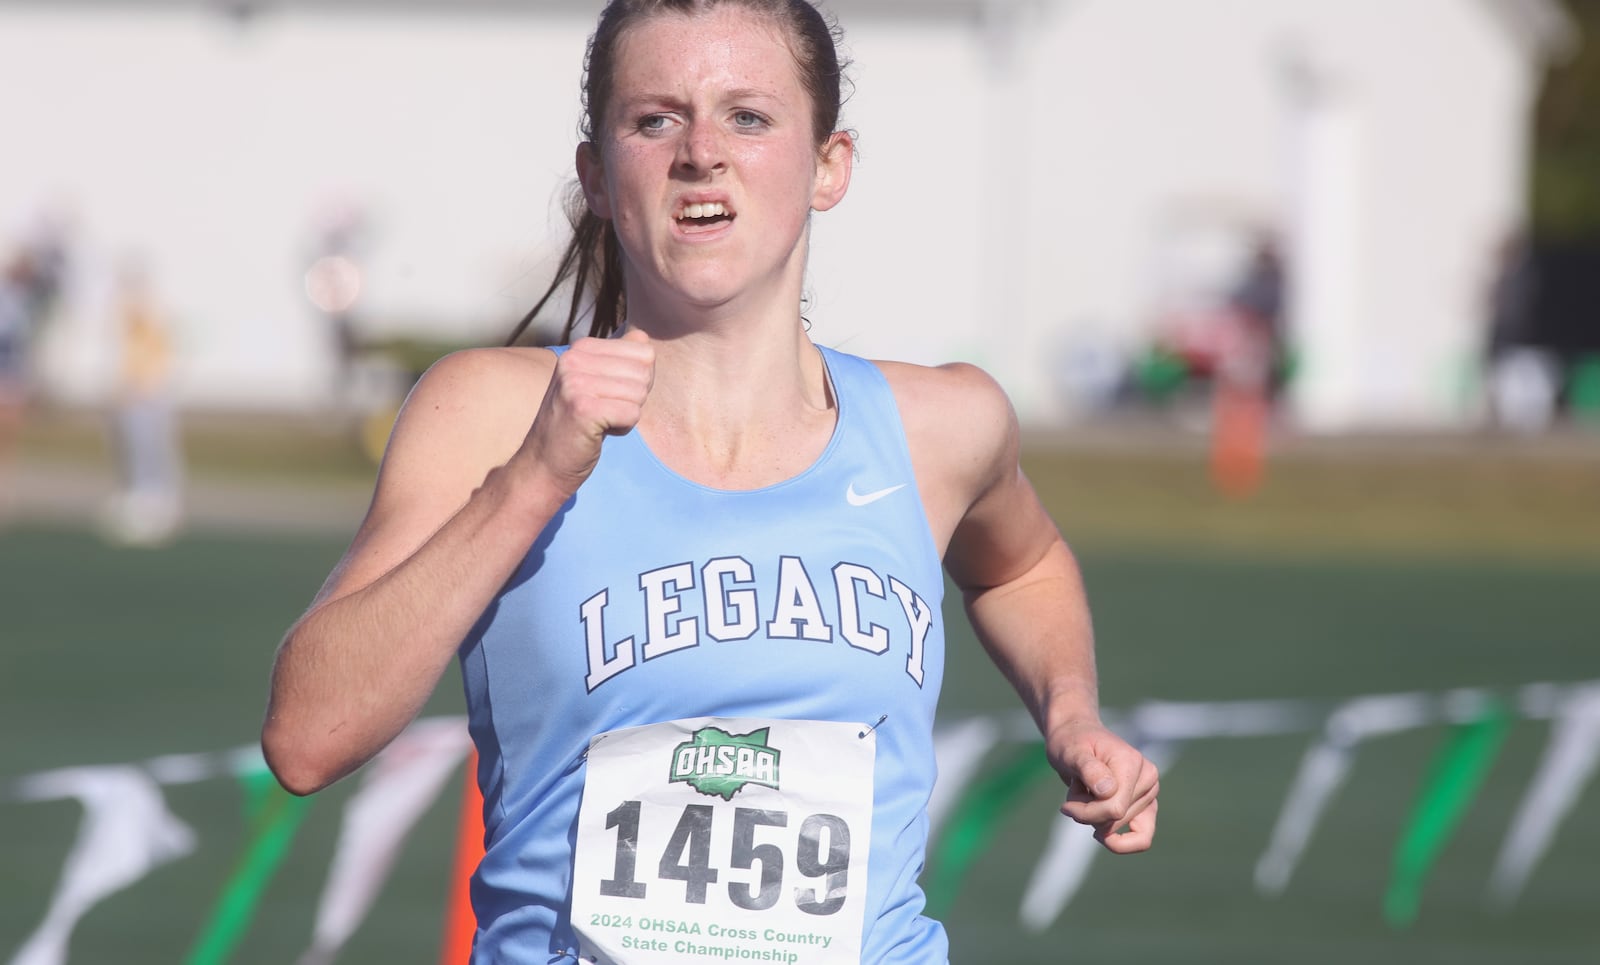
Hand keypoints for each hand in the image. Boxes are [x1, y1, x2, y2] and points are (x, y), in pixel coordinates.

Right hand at [517, 328, 654, 494]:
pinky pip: (632, 414)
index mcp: (580, 348)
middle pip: (644, 371)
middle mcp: (574, 359)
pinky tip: (598, 431)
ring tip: (599, 420)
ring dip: (626, 414)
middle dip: (634, 398)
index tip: (608, 395)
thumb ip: (621, 358)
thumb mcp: (596, 382)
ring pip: (639, 393)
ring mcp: (576, 383)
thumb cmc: (577, 424)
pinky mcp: (583, 408)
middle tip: (604, 411)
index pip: (643, 350)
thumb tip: (644, 338)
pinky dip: (622, 428)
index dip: (636, 380)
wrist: (545, 462)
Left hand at [1048, 720, 1158, 853]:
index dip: (1085, 813)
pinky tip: (1099, 832)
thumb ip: (1089, 769)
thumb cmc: (1071, 743)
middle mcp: (1148, 778)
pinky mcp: (1146, 804)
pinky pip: (1142, 837)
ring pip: (1121, 829)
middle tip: (1074, 795)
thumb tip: (1108, 791)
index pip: (1113, 808)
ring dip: (1095, 819)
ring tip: (1085, 797)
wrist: (1076, 737)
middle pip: (1116, 820)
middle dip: (1088, 815)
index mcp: (1132, 763)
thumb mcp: (1071, 752)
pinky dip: (1118, 841)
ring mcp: (1149, 792)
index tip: (1066, 806)